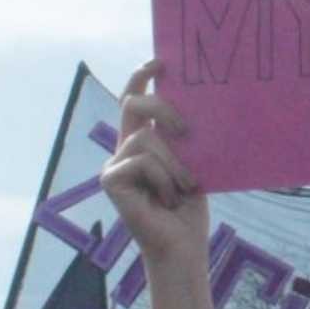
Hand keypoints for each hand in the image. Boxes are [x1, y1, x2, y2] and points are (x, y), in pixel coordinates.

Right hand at [100, 59, 208, 264]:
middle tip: (187, 130)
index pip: (135, 100)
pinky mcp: (110, 180)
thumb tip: (199, 102)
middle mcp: (124, 149)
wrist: (182, 246)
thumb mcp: (193, 163)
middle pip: (133, 105)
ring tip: (183, 188)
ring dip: (174, 164)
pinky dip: (164, 179)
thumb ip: (183, 137)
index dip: (142, 77)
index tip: (161, 62)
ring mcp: (114, 165)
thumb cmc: (189, 208)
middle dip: (162, 109)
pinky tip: (168, 199)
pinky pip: (142, 161)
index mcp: (142, 142)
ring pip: (146, 139)